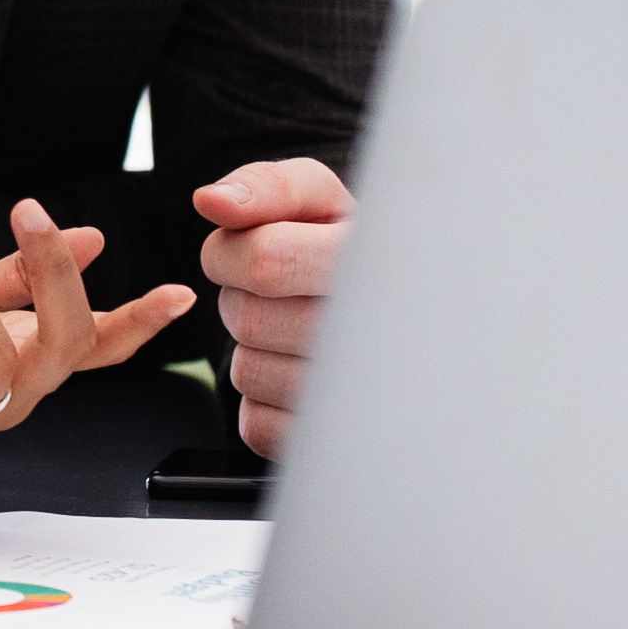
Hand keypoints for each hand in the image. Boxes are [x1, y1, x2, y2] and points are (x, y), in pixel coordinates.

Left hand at [191, 160, 355, 454]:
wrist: (414, 312)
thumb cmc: (352, 249)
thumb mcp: (319, 198)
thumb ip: (265, 187)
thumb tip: (213, 202)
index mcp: (378, 263)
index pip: (265, 260)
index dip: (232, 252)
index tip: (253, 249)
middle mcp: (382, 332)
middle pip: (249, 320)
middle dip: (244, 300)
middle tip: (284, 293)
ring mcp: (368, 396)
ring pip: (248, 373)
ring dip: (257, 349)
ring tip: (300, 330)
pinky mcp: (340, 441)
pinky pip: (257, 423)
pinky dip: (265, 398)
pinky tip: (304, 370)